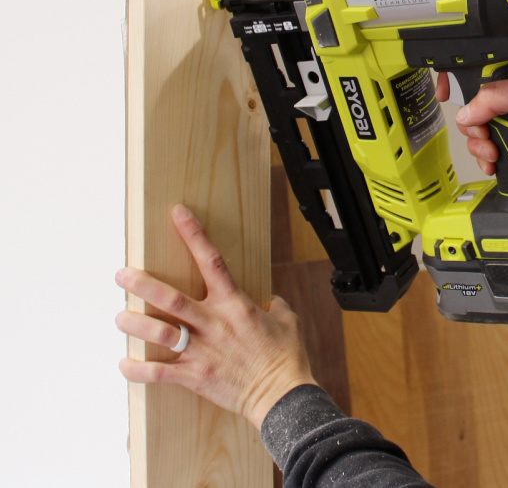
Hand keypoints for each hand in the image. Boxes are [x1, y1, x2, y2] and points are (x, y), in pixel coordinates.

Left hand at [115, 205, 315, 429]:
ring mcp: (201, 351)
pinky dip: (137, 370)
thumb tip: (271, 301)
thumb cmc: (286, 357)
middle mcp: (213, 324)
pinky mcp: (195, 377)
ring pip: (159, 333)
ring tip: (120, 317)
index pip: (211, 261)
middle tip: (121, 275)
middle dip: (142, 284)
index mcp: (235, 305)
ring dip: (135, 325)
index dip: (193, 234)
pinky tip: (123, 364)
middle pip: (171, 299)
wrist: (283, 394)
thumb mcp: (287, 321)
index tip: (178, 214)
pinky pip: (158, 374)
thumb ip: (275, 306)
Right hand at [438, 56, 507, 184]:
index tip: (448, 93)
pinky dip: (488, 154)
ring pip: (480, 127)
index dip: (460, 80)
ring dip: (480, 143)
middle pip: (474, 103)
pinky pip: (491, 143)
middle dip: (473, 124)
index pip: (480, 67)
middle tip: (483, 135)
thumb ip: (498, 97)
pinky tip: (495, 161)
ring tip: (493, 152)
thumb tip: (468, 112)